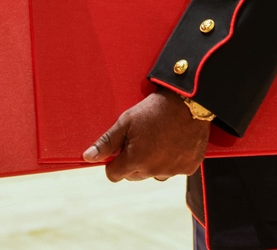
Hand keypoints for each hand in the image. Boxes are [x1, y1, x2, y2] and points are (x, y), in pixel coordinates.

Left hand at [81, 89, 210, 181]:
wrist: (188, 102)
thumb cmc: (153, 109)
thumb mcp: (126, 121)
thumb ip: (107, 142)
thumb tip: (88, 157)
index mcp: (136, 160)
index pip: (114, 175)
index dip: (113, 163)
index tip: (119, 150)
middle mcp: (154, 171)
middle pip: (134, 175)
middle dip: (132, 162)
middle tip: (140, 139)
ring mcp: (173, 171)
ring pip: (154, 174)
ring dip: (152, 163)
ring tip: (157, 139)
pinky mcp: (188, 168)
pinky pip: (173, 170)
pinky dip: (171, 160)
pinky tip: (173, 142)